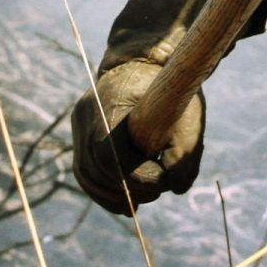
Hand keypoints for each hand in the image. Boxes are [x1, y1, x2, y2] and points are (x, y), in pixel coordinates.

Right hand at [70, 60, 203, 215]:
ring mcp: (79, 124)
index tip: (162, 180)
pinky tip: (124, 202)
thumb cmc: (169, 88)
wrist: (147, 61)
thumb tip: (176, 189)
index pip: (109, 155)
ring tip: (138, 205)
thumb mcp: (187, 119)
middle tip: (154, 194)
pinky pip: (86, 170)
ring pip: (86, 174)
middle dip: (124, 190)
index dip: (135, 177)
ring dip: (111, 196)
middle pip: (93, 169)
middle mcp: (85, 115)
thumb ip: (184, 156)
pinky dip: (103, 190)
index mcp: (108, 104)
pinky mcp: (82, 134)